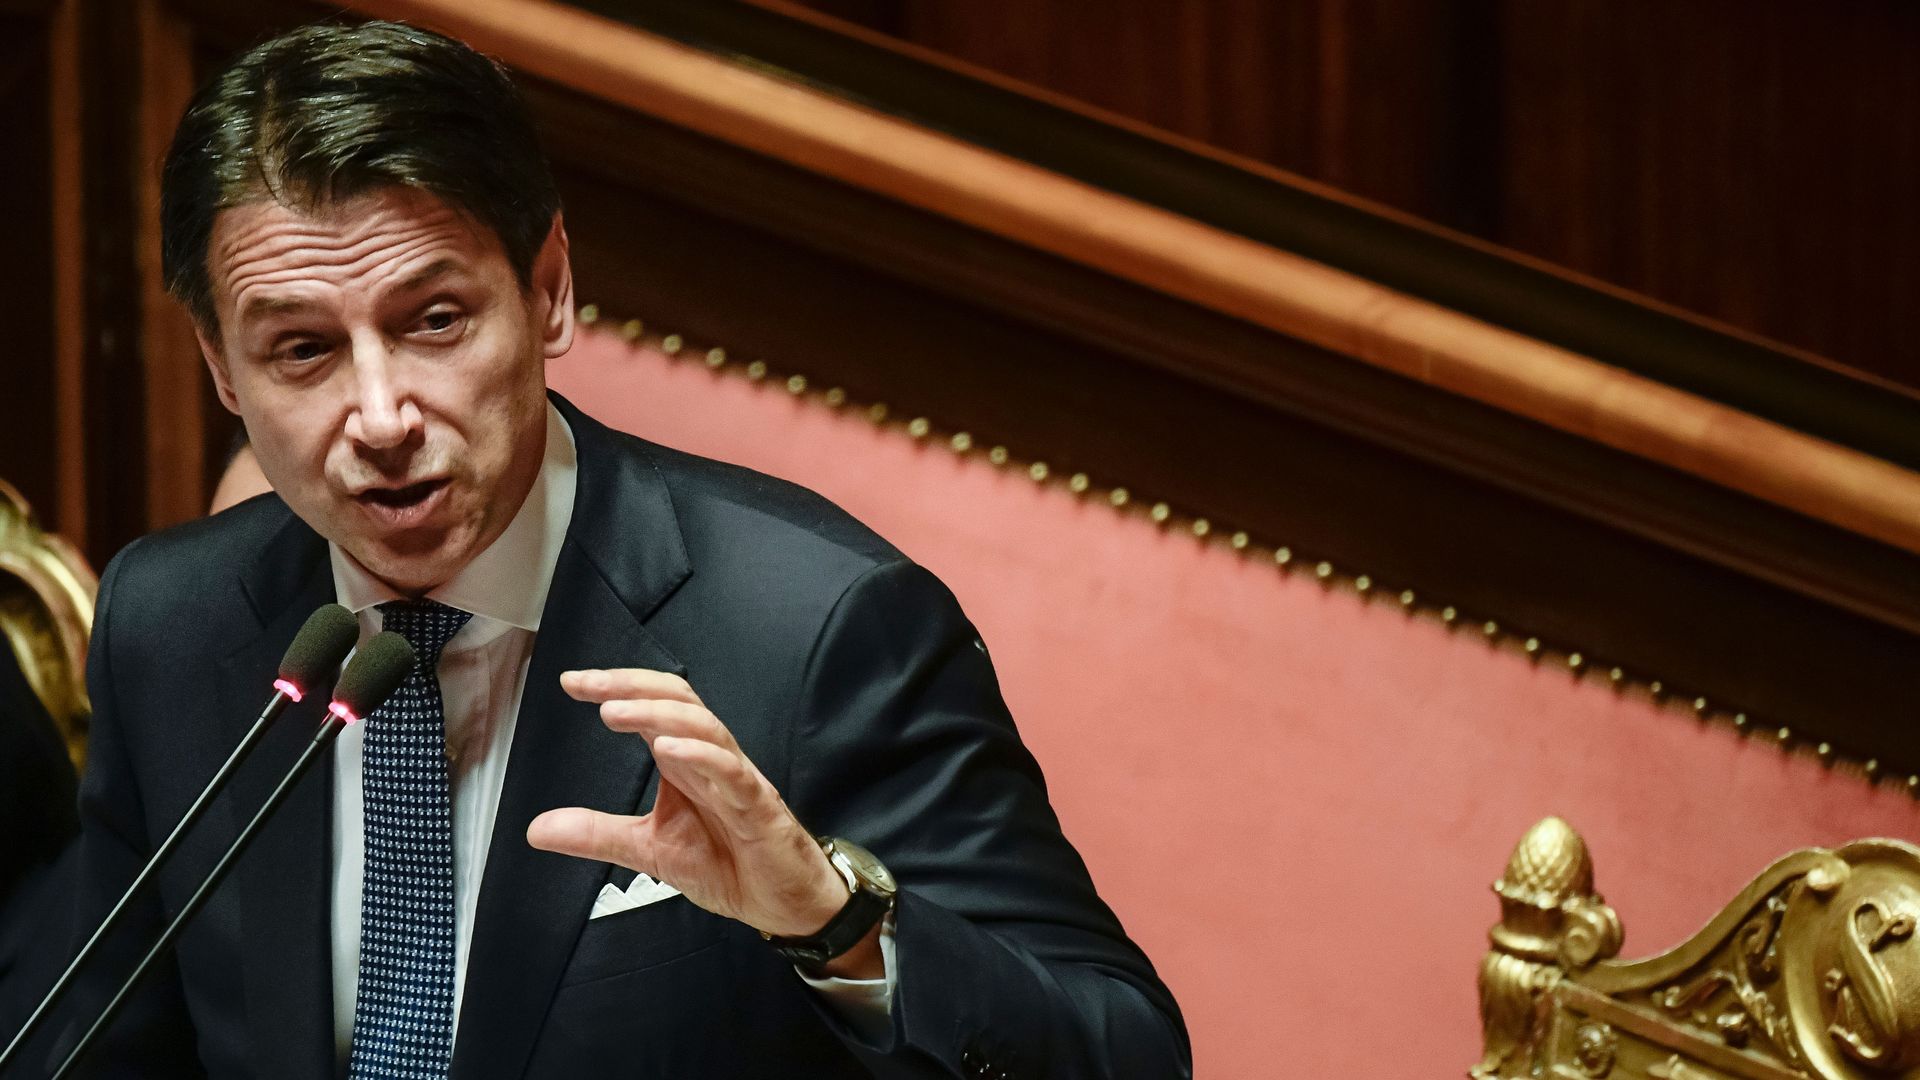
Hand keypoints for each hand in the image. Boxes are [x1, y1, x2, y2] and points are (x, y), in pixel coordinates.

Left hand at [526, 669, 872, 966]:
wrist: (781, 902)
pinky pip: (731, 771)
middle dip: (632, 687)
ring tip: (616, 711)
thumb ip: (596, 834)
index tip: (572, 682)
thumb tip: (537, 829)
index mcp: (684, 763)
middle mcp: (710, 760)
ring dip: (660, 715)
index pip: (652, 707)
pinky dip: (701, 755)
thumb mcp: (648, 850)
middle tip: (589, 686)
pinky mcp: (757, 806)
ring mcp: (736, 779)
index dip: (615, 689)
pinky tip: (670, 749)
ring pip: (704, 727)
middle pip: (678, 701)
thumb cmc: (728, 864)